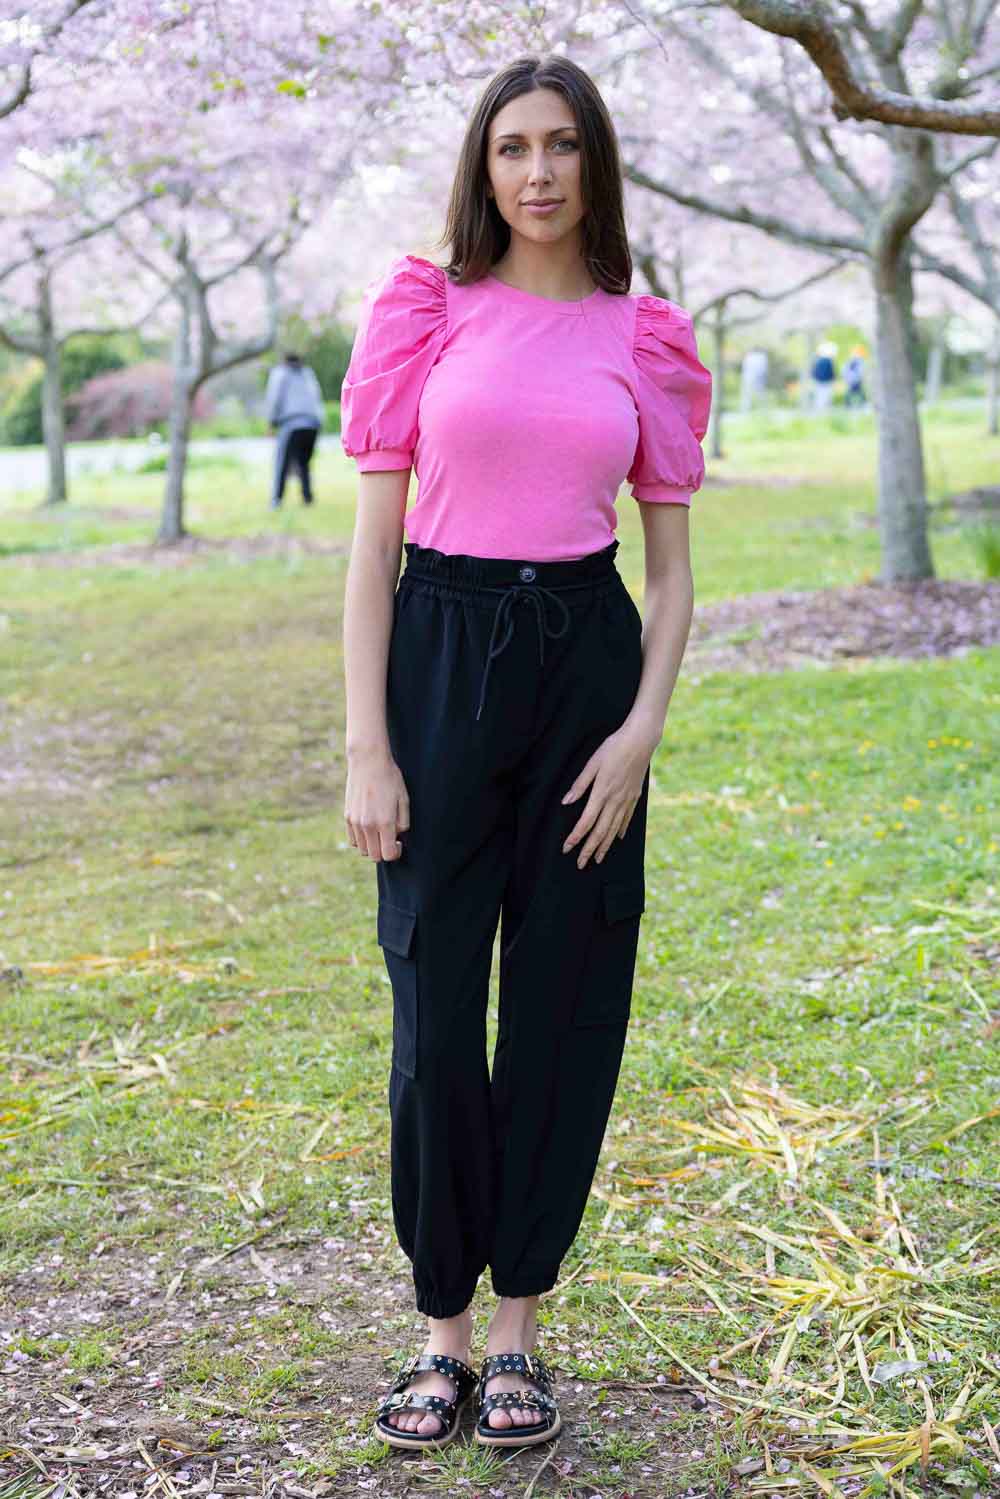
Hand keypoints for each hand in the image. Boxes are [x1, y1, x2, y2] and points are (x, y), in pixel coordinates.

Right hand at [345, 747, 409, 860]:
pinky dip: (361, 840)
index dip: (396, 853)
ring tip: (379, 832)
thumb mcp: (404, 800)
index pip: (388, 854)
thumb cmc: (390, 778)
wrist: (368, 761)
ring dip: (372, 846)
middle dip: (384, 852)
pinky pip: (353, 840)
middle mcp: (368, 825)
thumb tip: (397, 836)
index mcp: (384, 822)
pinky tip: (369, 828)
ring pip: (362, 850)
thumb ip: (402, 822)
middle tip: (390, 839)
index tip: (399, 842)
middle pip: (374, 856)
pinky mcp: (347, 816)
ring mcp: (355, 822)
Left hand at [561, 724, 652, 867]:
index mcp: (602, 792)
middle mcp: (615, 800)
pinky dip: (620, 831)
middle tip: (580, 864)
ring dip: (604, 846)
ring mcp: (627, 800)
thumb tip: (566, 801)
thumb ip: (580, 784)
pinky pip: (627, 819)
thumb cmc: (614, 747)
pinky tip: (618, 838)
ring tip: (597, 859)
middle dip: (589, 849)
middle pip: (600, 832)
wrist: (641, 740)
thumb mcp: (593, 762)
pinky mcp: (635, 796)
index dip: (576, 837)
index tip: (566, 848)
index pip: (586, 822)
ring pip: (614, 829)